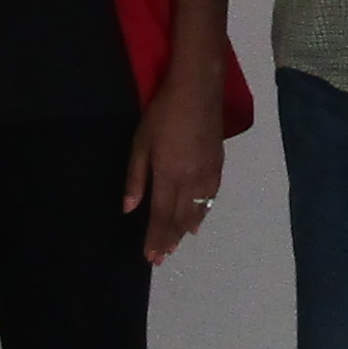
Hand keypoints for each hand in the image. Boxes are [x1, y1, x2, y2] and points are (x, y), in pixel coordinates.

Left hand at [125, 77, 227, 265]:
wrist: (198, 91)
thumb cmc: (163, 114)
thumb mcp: (140, 143)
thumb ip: (136, 178)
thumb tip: (129, 208)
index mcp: (169, 176)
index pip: (162, 216)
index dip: (156, 238)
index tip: (151, 257)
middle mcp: (191, 181)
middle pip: (180, 218)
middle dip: (170, 239)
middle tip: (162, 257)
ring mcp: (207, 174)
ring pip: (197, 210)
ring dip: (186, 229)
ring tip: (177, 244)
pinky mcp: (218, 166)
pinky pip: (210, 198)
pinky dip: (203, 213)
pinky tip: (198, 220)